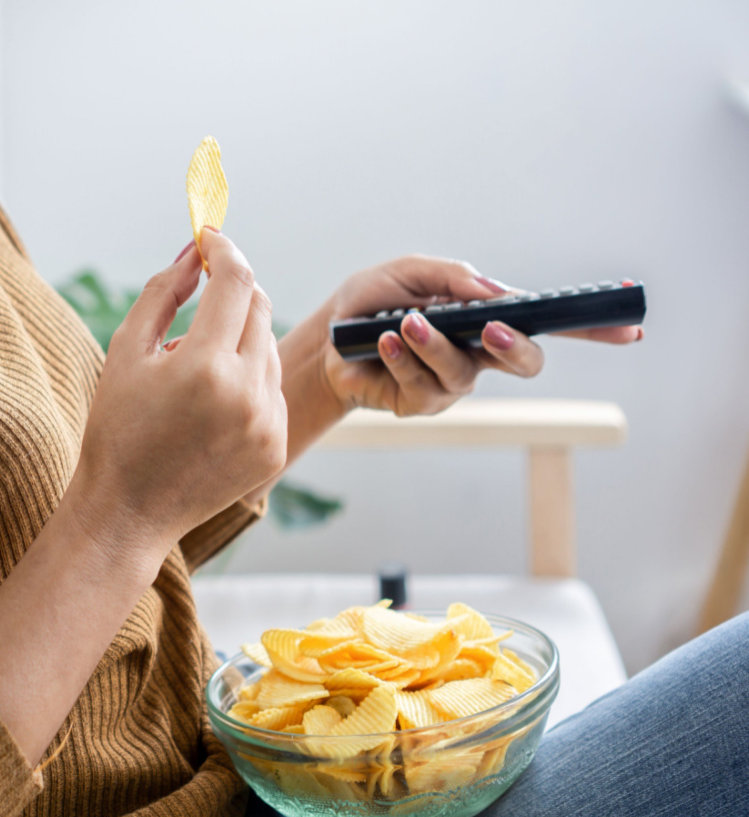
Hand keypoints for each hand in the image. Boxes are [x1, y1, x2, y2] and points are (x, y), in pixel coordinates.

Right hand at [67, 230, 287, 555]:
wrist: (128, 512)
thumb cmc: (117, 428)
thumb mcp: (126, 352)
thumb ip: (163, 292)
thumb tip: (193, 252)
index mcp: (204, 366)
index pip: (235, 280)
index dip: (222, 250)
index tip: (208, 239)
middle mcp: (246, 394)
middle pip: (259, 307)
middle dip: (233, 290)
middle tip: (202, 291)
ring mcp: (267, 424)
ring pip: (268, 348)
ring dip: (238, 338)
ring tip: (193, 370)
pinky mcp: (276, 446)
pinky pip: (272, 389)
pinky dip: (247, 380)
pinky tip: (209, 406)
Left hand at [319, 255, 642, 415]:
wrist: (326, 339)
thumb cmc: (372, 302)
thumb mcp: (409, 274)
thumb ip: (453, 277)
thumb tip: (496, 292)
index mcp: (487, 318)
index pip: (547, 322)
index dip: (592, 327)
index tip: (629, 324)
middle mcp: (479, 354)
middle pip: (526, 362)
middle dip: (513, 347)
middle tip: (488, 329)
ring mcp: (453, 383)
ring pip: (464, 372)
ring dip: (434, 345)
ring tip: (403, 324)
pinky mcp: (421, 403)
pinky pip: (422, 384)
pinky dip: (401, 357)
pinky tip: (384, 342)